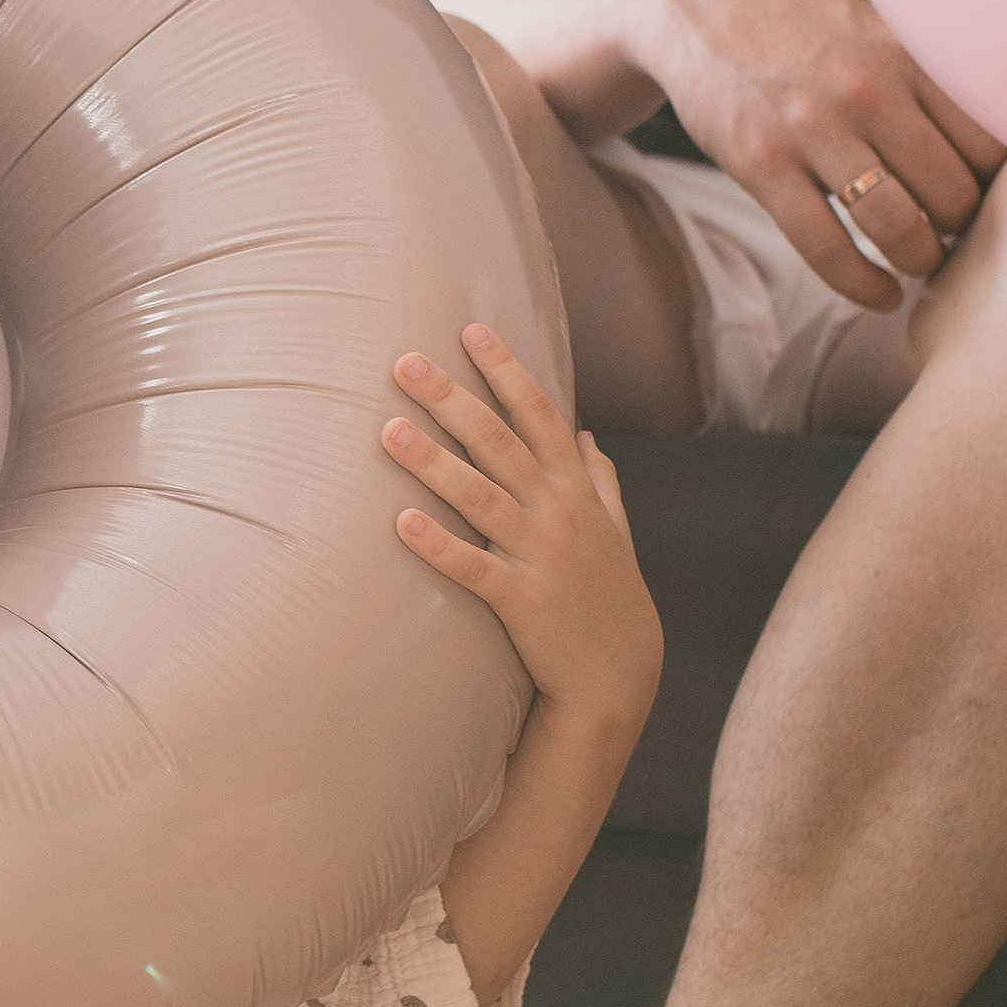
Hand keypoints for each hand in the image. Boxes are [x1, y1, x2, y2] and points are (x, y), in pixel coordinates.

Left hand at [384, 326, 661, 735]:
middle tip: (406, 362)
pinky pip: (474, 569)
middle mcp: (559, 514)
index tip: (472, 330)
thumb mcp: (615, 532)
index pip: (540, 416)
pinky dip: (440, 546)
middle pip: (501, 444)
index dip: (507, 371)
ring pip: (482, 498)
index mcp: (577, 491)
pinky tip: (402, 523)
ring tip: (387, 431)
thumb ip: (601, 481)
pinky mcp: (523, 602)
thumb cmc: (610, 597)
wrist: (619, 676)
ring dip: (434, 463)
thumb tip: (588, 438)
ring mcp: (542, 557)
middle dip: (454, 399)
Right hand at [632, 0, 1005, 309]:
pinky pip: (826, 247)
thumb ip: (928, 69)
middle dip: (960, 227)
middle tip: (951, 233)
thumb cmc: (797, 22)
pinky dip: (863, 285)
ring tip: (920, 261)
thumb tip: (993, 134)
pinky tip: (880, 294)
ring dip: (919, 259)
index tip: (979, 195)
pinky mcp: (760, 165)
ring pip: (896, 226)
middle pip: (951, 191)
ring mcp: (810, 129)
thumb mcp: (874, 22)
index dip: (992, 183)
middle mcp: (865, 89)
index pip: (986, 141)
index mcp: (904, 52)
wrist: (695, 7)